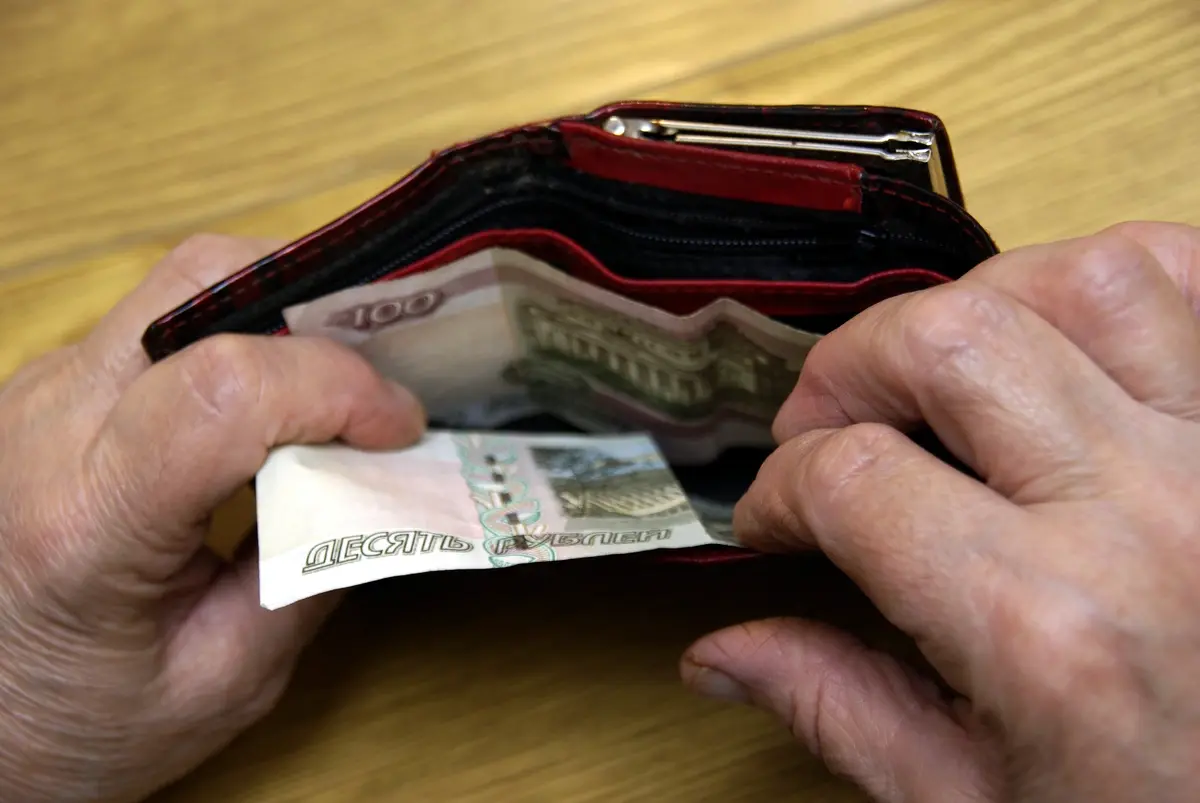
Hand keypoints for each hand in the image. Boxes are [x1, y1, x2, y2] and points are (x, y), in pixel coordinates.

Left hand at [0, 235, 425, 801]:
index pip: (223, 391)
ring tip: (344, 384)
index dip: (338, 388)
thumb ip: (311, 575)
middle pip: (201, 283)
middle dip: (321, 304)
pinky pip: (168, 317)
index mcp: (86, 519)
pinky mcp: (54, 382)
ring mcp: (43, 389)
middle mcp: (48, 424)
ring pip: (186, 282)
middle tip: (386, 375)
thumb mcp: (222, 684)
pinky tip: (281, 398)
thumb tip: (391, 482)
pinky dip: (247, 333)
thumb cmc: (78, 721)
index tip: (401, 430)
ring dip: (286, 312)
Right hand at [680, 222, 1199, 801]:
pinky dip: (1116, 289)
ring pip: (1091, 279)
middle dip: (849, 367)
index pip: (853, 479)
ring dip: (988, 305)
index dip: (778, 488)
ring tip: (953, 375)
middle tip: (830, 423)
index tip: (776, 516)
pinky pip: (1197, 283)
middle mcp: (1147, 520)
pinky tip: (1067, 349)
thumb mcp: (974, 802)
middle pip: (951, 341)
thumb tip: (723, 655)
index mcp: (1046, 630)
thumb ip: (837, 708)